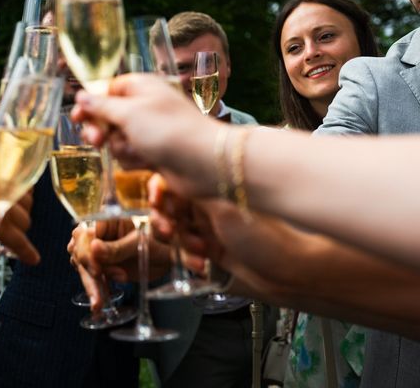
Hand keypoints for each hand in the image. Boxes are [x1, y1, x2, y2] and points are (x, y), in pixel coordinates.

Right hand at [0, 156, 39, 264]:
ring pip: (24, 222)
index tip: (16, 202)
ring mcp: (2, 203)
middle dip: (19, 213)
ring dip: (18, 231)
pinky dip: (27, 252)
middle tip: (8, 223)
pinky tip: (32, 259)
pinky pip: (19, 241)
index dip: (19, 194)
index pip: (20, 179)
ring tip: (12, 241)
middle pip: (25, 202)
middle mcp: (2, 181)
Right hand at [67, 219, 171, 311]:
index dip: (88, 253)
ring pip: (83, 267)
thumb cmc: (157, 241)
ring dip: (91, 285)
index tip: (97, 270)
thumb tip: (93, 248)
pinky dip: (95, 291)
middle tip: (100, 289)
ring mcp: (96, 250)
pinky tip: (99, 303)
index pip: (85, 234)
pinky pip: (91, 278)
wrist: (167, 256)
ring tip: (99, 303)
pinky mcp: (100, 266)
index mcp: (105, 219)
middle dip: (89, 272)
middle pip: (80, 251)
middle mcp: (96, 232)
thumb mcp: (138, 243)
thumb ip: (117, 248)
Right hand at [72, 74, 219, 198]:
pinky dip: (134, 160)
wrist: (203, 163)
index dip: (90, 104)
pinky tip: (147, 162)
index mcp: (140, 87)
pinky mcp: (153, 152)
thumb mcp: (129, 113)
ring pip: (117, 139)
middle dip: (102, 130)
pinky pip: (130, 155)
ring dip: (121, 148)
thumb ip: (101, 105)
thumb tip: (81, 96)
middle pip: (108, 116)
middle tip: (97, 140)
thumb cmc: (168, 130)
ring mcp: (149, 131)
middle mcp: (144, 106)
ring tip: (136, 151)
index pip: (106, 90)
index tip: (76, 117)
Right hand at [150, 176, 303, 295]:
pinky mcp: (211, 254)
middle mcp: (209, 207)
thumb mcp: (226, 209)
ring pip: (175, 233)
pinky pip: (186, 256)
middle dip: (164, 219)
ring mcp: (209, 231)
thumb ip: (195, 192)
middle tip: (170, 229)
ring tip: (197, 249)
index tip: (156, 199)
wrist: (291, 275)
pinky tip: (203, 265)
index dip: (161, 190)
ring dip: (179, 242)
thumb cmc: (268, 238)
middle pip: (169, 208)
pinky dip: (190, 260)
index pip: (176, 181)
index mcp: (214, 188)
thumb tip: (170, 172)